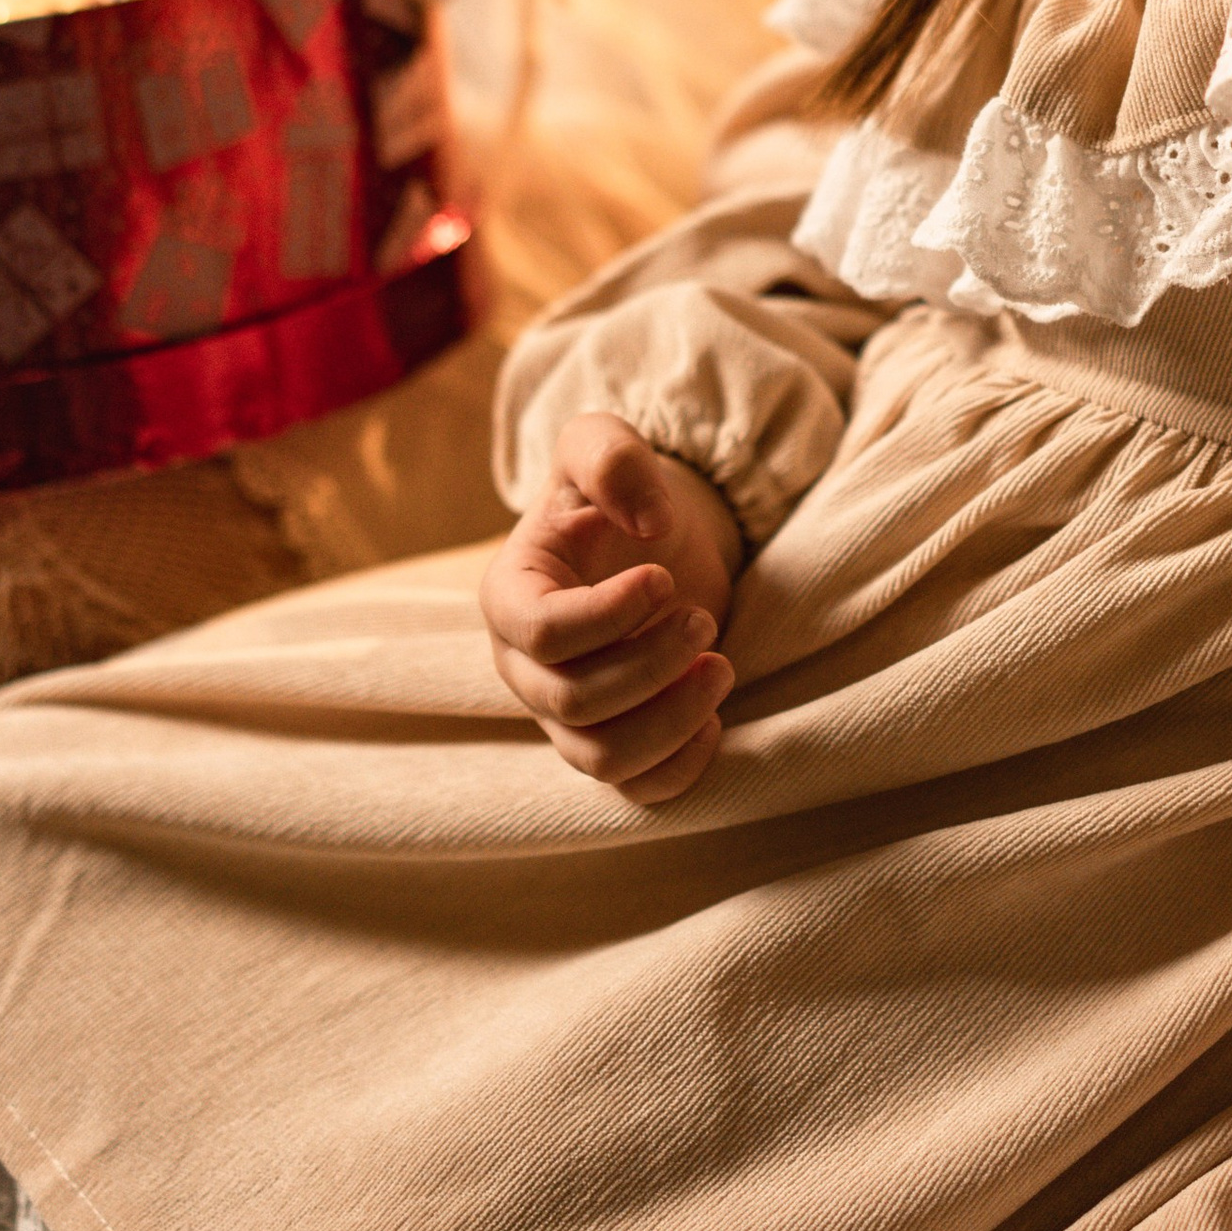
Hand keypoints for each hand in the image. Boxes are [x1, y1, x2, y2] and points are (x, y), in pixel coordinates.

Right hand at [480, 412, 741, 802]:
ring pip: (601, 759)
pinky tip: (715, 717)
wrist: (648, 533)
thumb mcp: (603, 443)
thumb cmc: (614, 491)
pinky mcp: (610, 739)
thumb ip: (613, 458)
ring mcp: (563, 712)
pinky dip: (679, 768)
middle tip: (704, 620)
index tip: (664, 577)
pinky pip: (633, 788)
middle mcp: (524, 665)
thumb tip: (649, 525)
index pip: (542, 633)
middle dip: (651, 666)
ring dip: (670, 722)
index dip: (609, 616)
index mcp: (510, 595)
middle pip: (572, 702)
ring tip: (721, 667)